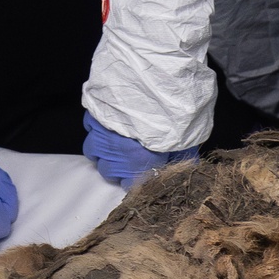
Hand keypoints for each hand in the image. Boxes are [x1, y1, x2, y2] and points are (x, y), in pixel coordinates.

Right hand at [83, 112, 198, 189]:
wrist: (155, 93)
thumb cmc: (172, 121)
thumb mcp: (186, 145)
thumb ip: (182, 160)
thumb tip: (189, 168)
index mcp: (136, 168)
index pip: (129, 186)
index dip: (136, 180)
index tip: (144, 172)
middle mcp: (114, 157)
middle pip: (108, 172)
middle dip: (117, 167)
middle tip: (130, 156)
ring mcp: (101, 137)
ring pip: (93, 152)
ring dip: (102, 150)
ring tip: (114, 143)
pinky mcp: (95, 117)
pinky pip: (90, 127)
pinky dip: (96, 127)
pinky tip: (108, 123)